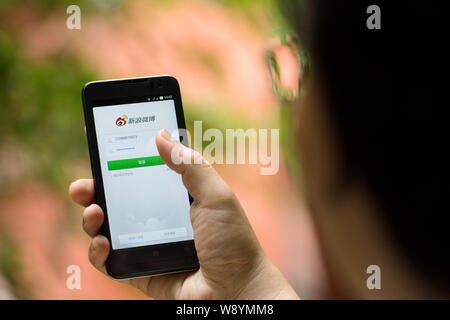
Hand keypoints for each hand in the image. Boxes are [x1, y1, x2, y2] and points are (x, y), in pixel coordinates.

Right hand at [69, 129, 298, 298]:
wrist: (237, 289)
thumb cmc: (232, 241)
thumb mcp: (216, 196)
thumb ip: (190, 165)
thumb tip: (160, 135)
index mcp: (174, 197)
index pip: (141, 172)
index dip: (120, 159)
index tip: (100, 144)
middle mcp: (156, 217)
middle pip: (117, 198)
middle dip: (94, 188)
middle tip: (83, 184)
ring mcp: (146, 244)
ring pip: (107, 227)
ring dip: (91, 218)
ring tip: (94, 211)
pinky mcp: (139, 270)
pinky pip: (109, 261)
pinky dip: (98, 252)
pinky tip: (103, 242)